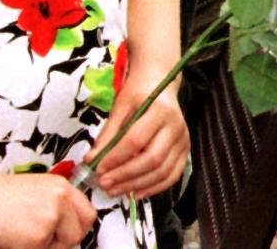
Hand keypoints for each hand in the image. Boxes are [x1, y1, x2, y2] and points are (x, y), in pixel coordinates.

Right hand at [0, 172, 96, 248]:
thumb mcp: (36, 191)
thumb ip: (55, 205)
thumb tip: (67, 226)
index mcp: (62, 187)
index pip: (88, 214)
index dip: (77, 227)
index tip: (67, 233)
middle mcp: (60, 200)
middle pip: (79, 233)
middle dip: (63, 241)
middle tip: (43, 239)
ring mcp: (50, 218)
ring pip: (61, 246)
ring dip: (44, 246)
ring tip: (22, 234)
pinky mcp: (37, 237)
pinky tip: (13, 237)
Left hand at [87, 75, 189, 200]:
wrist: (160, 83)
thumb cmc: (138, 93)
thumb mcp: (119, 107)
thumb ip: (108, 135)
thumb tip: (91, 161)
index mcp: (160, 110)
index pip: (136, 140)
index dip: (115, 158)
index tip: (97, 169)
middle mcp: (177, 126)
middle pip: (152, 159)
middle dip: (125, 175)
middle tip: (104, 184)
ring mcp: (184, 140)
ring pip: (163, 171)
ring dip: (136, 185)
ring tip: (114, 191)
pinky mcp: (185, 151)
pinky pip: (172, 176)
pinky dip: (153, 188)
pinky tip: (134, 193)